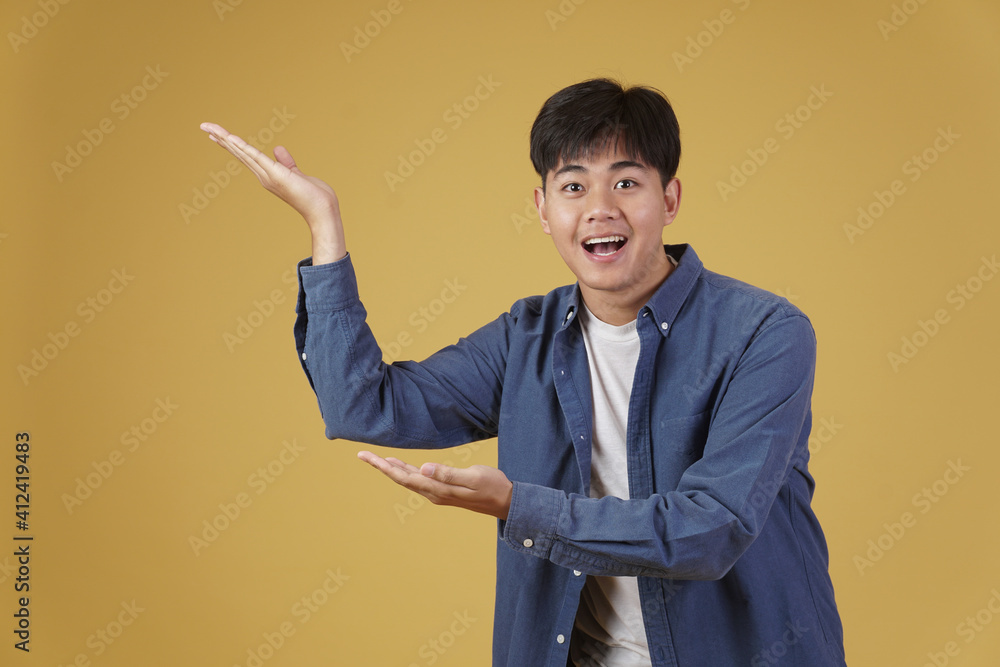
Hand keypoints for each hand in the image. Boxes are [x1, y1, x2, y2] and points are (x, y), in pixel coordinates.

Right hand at [199, 122, 345, 263]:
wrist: (322, 210)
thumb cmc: (312, 196)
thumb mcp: (296, 174)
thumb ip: (286, 162)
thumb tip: (277, 148)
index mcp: (268, 174)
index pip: (246, 156)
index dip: (232, 144)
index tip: (218, 134)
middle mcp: (264, 176)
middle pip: (239, 153)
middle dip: (221, 139)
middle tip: (204, 126)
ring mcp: (268, 175)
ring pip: (243, 153)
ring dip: (226, 140)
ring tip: (210, 128)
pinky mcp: (276, 174)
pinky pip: (256, 157)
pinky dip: (243, 148)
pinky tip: (230, 138)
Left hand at [357, 451, 512, 519]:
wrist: (506, 502)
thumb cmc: (492, 487)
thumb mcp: (472, 477)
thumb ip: (448, 474)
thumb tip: (423, 468)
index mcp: (437, 489)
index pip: (404, 476)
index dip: (383, 466)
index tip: (366, 456)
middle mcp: (433, 493)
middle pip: (401, 479)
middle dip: (381, 466)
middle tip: (362, 455)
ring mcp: (438, 493)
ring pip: (408, 480)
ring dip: (392, 469)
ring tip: (377, 459)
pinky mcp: (443, 491)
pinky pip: (418, 481)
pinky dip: (406, 472)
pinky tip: (402, 467)